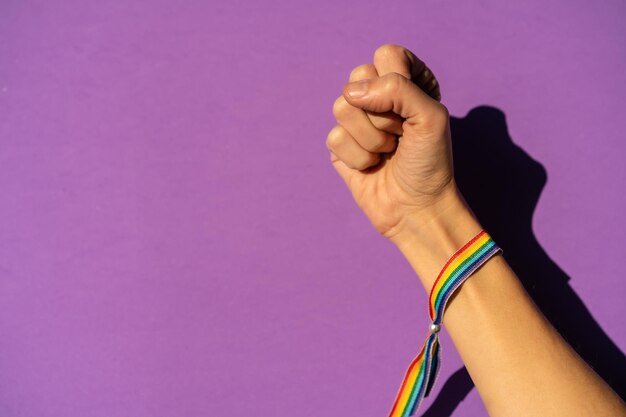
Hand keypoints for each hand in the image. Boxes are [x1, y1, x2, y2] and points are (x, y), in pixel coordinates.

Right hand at [326, 44, 460, 240]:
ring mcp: (356, 122)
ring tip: (388, 152)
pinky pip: (334, 138)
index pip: (387, 55)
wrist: (416, 209)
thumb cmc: (430, 164)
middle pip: (357, 78)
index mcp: (405, 84)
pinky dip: (358, 158)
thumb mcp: (431, 117)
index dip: (396, 81)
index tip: (413, 110)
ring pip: (341, 107)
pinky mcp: (340, 147)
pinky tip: (372, 167)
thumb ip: (398, 88)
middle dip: (382, 113)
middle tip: (400, 134)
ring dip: (371, 138)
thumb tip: (350, 92)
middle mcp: (378, 99)